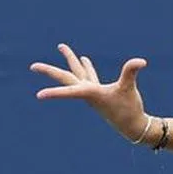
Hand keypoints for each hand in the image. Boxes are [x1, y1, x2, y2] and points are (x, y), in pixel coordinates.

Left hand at [30, 43, 150, 141]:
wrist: (132, 126)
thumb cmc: (129, 109)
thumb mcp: (129, 89)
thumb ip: (131, 73)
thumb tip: (140, 61)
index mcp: (90, 93)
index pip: (69, 92)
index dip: (54, 93)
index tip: (38, 96)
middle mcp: (87, 92)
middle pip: (65, 78)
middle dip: (49, 71)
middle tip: (32, 66)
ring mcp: (92, 91)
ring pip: (77, 74)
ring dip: (70, 61)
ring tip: (62, 48)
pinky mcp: (100, 91)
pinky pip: (89, 76)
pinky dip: (86, 67)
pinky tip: (84, 59)